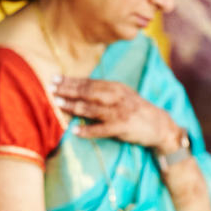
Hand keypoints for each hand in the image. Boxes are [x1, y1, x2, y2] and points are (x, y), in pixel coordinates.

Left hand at [52, 77, 182, 151]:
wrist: (159, 125)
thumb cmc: (136, 110)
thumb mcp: (122, 96)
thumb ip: (104, 93)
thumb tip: (79, 90)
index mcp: (115, 87)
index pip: (89, 82)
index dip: (71, 80)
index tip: (55, 78)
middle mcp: (116, 97)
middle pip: (88, 92)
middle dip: (68, 90)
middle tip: (51, 88)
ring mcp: (119, 112)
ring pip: (92, 108)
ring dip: (73, 106)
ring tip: (57, 104)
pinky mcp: (122, 127)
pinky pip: (101, 129)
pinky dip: (88, 131)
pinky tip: (75, 131)